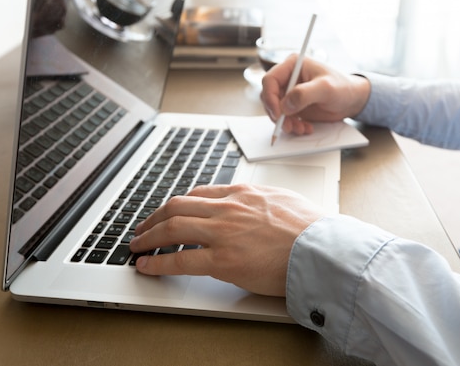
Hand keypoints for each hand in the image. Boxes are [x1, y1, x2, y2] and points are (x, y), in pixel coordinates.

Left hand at [129, 184, 324, 296]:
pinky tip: (145, 266)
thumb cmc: (312, 228)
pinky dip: (157, 262)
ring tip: (136, 245)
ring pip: (172, 227)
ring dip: (148, 237)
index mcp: (244, 193)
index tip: (170, 212)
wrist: (323, 248)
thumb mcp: (284, 200)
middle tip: (143, 227)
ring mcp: (223, 233)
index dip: (178, 204)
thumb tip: (256, 206)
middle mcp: (228, 208)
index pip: (200, 193)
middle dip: (154, 217)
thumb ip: (262, 201)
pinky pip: (180, 258)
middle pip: (177, 206)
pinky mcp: (223, 260)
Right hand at [260, 55, 370, 135]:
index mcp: (293, 66)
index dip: (270, 98)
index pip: (270, 80)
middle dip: (277, 114)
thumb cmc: (343, 87)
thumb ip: (304, 94)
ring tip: (301, 129)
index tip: (278, 113)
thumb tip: (285, 105)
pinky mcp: (294, 106)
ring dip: (285, 123)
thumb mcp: (326, 88)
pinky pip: (285, 118)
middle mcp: (288, 78)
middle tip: (288, 126)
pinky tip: (306, 128)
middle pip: (270, 97)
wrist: (352, 100)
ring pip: (276, 110)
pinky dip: (293, 126)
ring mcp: (290, 93)